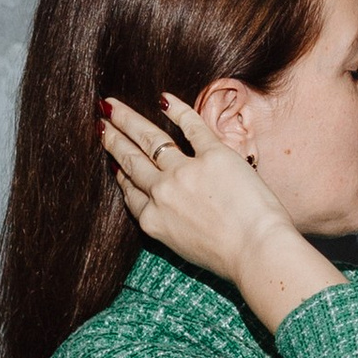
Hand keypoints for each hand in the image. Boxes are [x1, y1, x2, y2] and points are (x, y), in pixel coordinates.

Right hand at [101, 93, 339, 333]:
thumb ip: (170, 223)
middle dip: (113, 140)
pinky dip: (177, 110)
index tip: (112, 161)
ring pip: (150, 140)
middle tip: (101, 123)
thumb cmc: (229, 258)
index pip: (130, 191)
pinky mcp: (214, 156)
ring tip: (113, 106)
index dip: (120, 173)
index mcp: (154, 220)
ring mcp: (185, 172)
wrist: (257, 251)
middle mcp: (162, 193)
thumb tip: (167, 206)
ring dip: (129, 120)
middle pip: (132, 161)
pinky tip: (164, 99)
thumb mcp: (184, 246)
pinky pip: (191, 126)